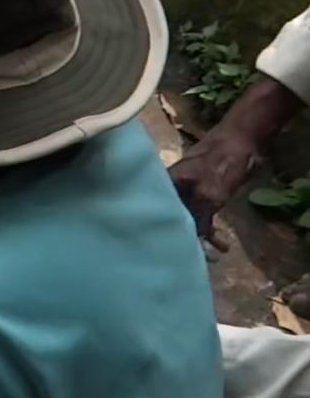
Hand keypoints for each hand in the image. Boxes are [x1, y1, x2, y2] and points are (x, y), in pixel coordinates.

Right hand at [168, 127, 258, 252]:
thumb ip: (197, 216)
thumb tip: (188, 239)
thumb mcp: (210, 193)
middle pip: (171, 217)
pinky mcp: (199, 189)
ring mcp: (185, 188)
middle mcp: (169, 187)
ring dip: (199, 234)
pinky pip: (199, 212)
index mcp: (165, 185)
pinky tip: (220, 241)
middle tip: (196, 258)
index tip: (168, 250)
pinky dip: (208, 226)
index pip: (156, 213)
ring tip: (214, 255)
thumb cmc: (221, 162)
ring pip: (187, 216)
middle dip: (182, 238)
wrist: (240, 139)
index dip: (161, 232)